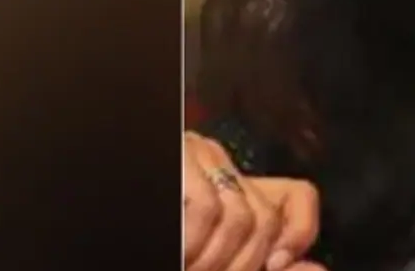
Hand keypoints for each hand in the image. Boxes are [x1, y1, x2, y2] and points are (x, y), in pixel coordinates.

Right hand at [183, 132, 322, 270]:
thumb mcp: (222, 258)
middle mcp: (223, 163)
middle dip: (245, 264)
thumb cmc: (183, 246)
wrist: (96, 236)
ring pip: (241, 216)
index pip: (300, 195)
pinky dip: (193, 244)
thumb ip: (261, 262)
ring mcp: (201, 154)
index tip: (275, 265)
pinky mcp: (181, 155)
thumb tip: (318, 270)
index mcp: (235, 186)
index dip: (300, 234)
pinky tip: (180, 253)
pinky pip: (208, 208)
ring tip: (189, 267)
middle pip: (268, 217)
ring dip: (214, 262)